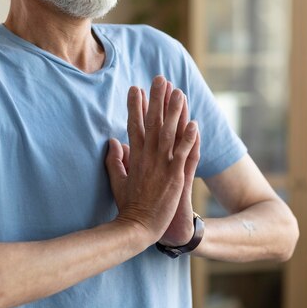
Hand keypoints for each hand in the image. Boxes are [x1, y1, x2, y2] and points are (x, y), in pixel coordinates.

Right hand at [105, 76, 198, 242]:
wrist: (138, 228)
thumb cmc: (129, 206)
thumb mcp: (117, 180)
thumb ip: (114, 160)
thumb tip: (111, 142)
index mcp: (135, 157)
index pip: (134, 125)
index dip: (135, 106)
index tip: (136, 88)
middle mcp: (148, 157)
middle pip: (153, 123)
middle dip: (156, 99)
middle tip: (160, 79)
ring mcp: (162, 166)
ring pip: (169, 133)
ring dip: (175, 112)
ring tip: (179, 92)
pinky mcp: (175, 177)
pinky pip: (184, 154)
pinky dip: (189, 139)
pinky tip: (195, 124)